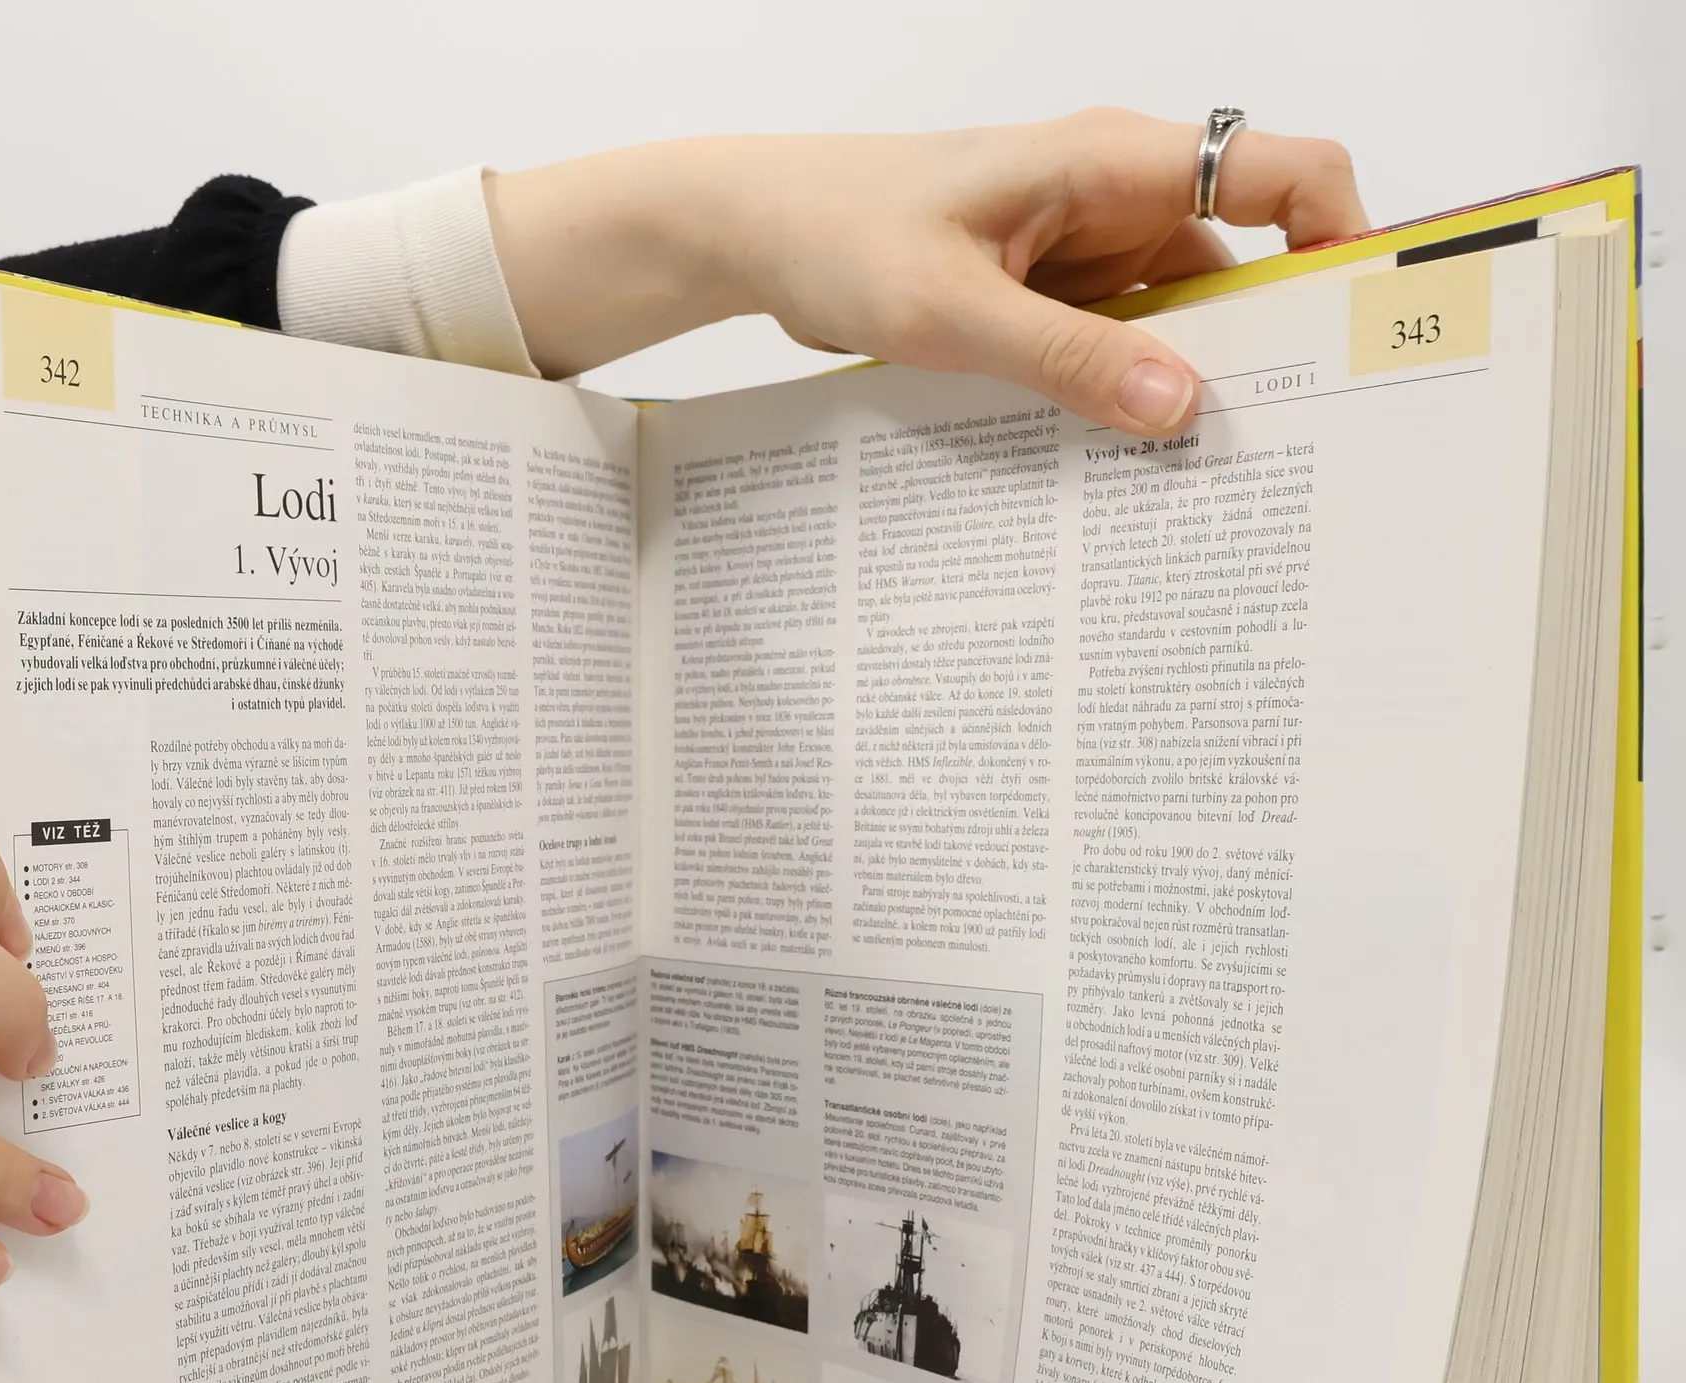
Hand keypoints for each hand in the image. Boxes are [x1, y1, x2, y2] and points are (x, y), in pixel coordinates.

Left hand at [488, 109, 1365, 430]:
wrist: (762, 234)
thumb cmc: (844, 235)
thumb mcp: (953, 311)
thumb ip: (1068, 359)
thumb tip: (1182, 408)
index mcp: (1113, 162)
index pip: (1281, 170)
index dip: (1344, 235)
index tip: (1364, 329)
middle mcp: (1117, 197)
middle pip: (1243, 264)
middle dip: (1268, 346)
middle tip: (1287, 443)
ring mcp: (1086, 248)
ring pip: (1179, 318)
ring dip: (1187, 385)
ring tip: (1205, 476)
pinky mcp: (1052, 293)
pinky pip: (1118, 345)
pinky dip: (1126, 394)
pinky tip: (1126, 460)